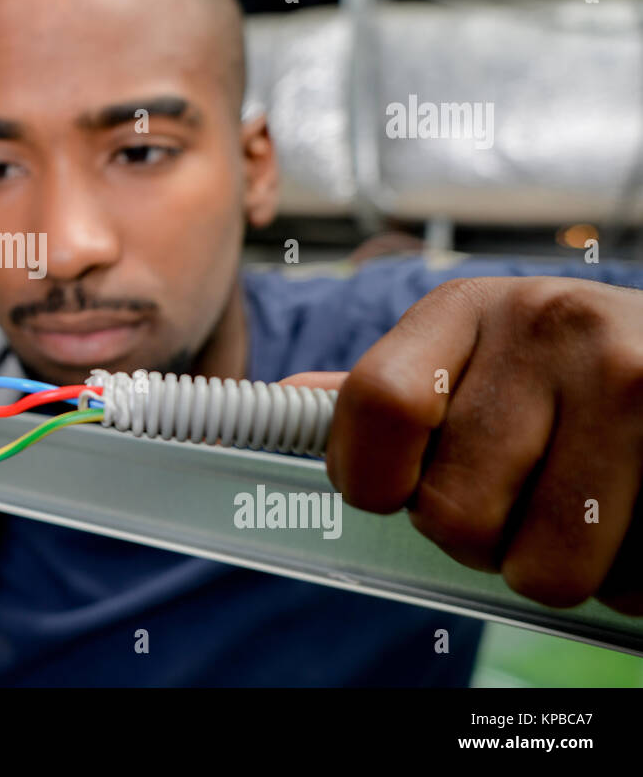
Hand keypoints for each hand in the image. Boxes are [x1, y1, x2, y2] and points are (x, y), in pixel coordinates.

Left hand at [288, 276, 642, 614]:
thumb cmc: (562, 369)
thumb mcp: (470, 353)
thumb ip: (390, 393)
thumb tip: (283, 404)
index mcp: (467, 307)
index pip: (378, 404)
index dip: (369, 477)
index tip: (390, 495)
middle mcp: (550, 325)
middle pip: (454, 513)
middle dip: (476, 536)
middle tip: (515, 499)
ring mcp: (634, 381)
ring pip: (547, 570)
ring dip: (557, 567)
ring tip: (580, 509)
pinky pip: (631, 584)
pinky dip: (627, 579)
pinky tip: (632, 517)